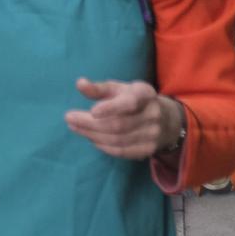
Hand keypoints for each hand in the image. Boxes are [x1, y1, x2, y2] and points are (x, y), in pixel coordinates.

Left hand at [65, 79, 181, 160]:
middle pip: (119, 125)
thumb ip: (98, 88)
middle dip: (90, 124)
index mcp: (144, 94)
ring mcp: (153, 134)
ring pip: (119, 140)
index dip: (111, 108)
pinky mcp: (149, 149)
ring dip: (93, 135)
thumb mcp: (118, 88)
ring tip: (75, 127)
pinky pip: (123, 151)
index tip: (92, 111)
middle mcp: (153, 115)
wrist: (165, 119)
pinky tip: (92, 139)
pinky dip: (104, 147)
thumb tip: (80, 84)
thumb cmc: (131, 98)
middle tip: (69, 119)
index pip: (129, 103)